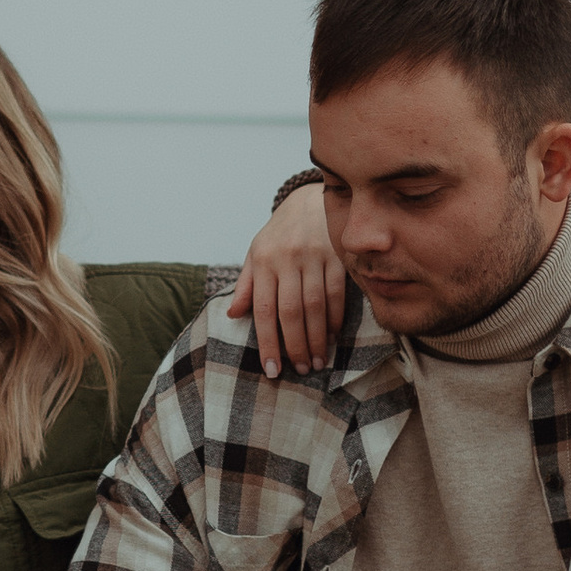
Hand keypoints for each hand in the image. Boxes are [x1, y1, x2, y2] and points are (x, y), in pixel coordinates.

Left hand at [225, 182, 345, 377]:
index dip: (268, 342)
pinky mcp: (337, 255)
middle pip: (291, 312)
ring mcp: (314, 257)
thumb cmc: (279, 234)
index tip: (272, 369)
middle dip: (296, 346)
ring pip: (316, 306)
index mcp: (263, 262)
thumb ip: (246, 284)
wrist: (310, 200)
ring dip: (318, 338)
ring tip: (318, 361)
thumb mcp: (256, 253)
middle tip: (302, 370)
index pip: (262, 310)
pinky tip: (333, 336)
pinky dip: (336, 318)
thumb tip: (232, 315)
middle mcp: (287, 259)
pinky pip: (338, 293)